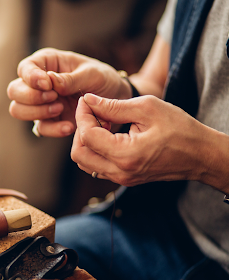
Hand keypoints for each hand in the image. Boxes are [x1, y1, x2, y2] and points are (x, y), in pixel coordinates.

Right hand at [7, 48, 130, 136]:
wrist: (115, 101)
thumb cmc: (102, 79)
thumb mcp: (92, 74)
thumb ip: (71, 78)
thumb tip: (50, 81)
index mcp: (46, 63)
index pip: (24, 68)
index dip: (31, 77)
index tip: (47, 84)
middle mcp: (37, 84)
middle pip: (14, 91)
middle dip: (31, 96)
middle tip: (54, 97)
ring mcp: (40, 104)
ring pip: (18, 110)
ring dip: (37, 112)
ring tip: (60, 108)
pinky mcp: (48, 121)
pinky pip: (39, 128)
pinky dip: (53, 129)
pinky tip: (70, 126)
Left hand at [72, 93, 210, 186]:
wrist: (200, 155)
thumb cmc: (179, 129)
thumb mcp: (147, 108)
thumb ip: (113, 106)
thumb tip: (88, 100)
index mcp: (125, 155)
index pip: (87, 136)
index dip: (82, 115)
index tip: (87, 100)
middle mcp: (120, 172)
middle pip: (78, 154)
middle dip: (80, 129)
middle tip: (94, 112)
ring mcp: (121, 178)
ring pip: (85, 161)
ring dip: (86, 140)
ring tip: (103, 122)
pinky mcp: (123, 178)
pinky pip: (96, 165)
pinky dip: (95, 148)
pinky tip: (109, 132)